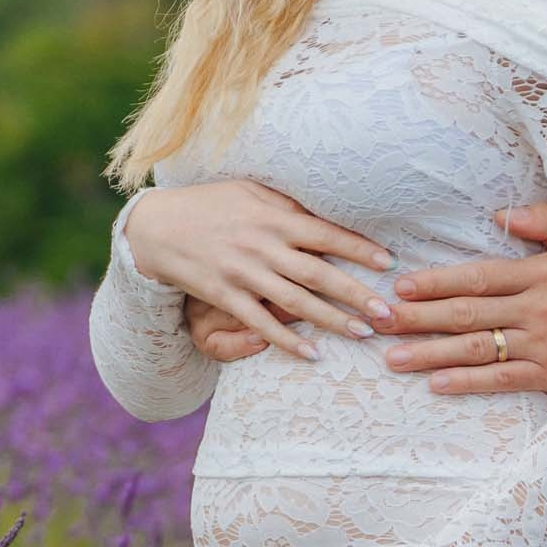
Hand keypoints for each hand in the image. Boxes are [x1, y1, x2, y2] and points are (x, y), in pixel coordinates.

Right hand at [124, 176, 395, 364]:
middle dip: (357, 294)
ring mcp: (244, 274)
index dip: (359, 249)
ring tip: (362, 334)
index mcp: (274, 218)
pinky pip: (260, 323)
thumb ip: (287, 205)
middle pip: (319, 274)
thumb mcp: (251, 192)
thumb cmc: (211, 204)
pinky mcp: (225, 296)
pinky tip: (312, 354)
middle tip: (388, 313)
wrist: (157, 227)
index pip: (326, 234)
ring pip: (296, 302)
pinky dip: (287, 341)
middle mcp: (263, 247)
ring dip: (332, 320)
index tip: (388, 262)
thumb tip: (326, 213)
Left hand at [380, 207, 546, 395]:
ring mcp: (545, 344)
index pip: (477, 277)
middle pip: (466, 313)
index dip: (435, 282)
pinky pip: (504, 380)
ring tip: (393, 358)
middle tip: (378, 322)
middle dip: (417, 318)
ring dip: (431, 353)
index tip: (398, 286)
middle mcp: (539, 307)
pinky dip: (468, 382)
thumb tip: (500, 216)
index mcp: (543, 272)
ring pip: (477, 348)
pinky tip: (436, 383)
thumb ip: (544, 223)